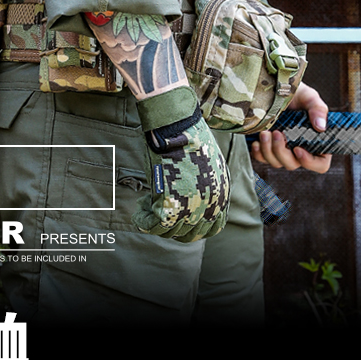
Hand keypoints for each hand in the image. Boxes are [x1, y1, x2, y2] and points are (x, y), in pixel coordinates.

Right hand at [132, 111, 230, 241]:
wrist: (178, 125)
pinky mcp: (170, 205)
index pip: (212, 228)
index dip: (194, 228)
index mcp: (221, 196)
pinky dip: (144, 221)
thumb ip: (207, 186)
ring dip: (156, 224)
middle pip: (190, 234)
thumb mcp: (211, 164)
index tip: (180, 222)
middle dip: (174, 229)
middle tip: (159, 217)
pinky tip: (139, 212)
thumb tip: (193, 196)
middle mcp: (209, 206)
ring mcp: (191, 208)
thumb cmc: (191, 138)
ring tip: (146, 208)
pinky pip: (154, 225)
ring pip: (170, 232)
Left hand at [250, 81, 331, 172]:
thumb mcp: (309, 97)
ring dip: (268, 150)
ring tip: (264, 132)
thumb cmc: (296, 93)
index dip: (309, 162)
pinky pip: (262, 159)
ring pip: (276, 162)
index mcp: (316, 142)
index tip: (298, 149)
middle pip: (293, 164)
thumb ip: (318, 109)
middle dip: (282, 152)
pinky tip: (256, 141)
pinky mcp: (267, 147)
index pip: (319, 164)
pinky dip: (258, 153)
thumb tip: (321, 127)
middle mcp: (300, 149)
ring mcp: (282, 150)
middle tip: (277, 133)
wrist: (274, 87)